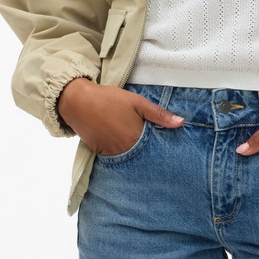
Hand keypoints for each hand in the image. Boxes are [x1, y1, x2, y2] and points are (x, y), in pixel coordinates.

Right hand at [58, 78, 184, 154]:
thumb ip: (159, 114)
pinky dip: (121, 154)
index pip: (155, 151)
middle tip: (154, 152)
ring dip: (135, 156)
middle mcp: (124, 150)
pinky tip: (123, 146)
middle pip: (142, 157)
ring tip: (139, 149)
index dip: (161, 150)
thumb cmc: (109, 99)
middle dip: (149, 155)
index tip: (169, 151)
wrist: (77, 101)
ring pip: (129, 159)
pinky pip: (115, 158)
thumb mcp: (137, 102)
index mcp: (136, 138)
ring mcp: (111, 154)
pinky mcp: (100, 153)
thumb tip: (181, 123)